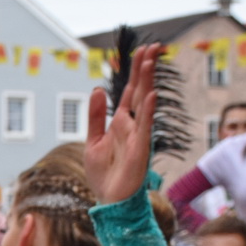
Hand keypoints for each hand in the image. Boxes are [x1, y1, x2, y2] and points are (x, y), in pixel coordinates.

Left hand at [82, 44, 161, 204]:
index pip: (129, 91)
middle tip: (153, 46)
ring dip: (147, 81)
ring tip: (151, 60)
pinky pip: (144, 126)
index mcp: (120, 122)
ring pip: (144, 102)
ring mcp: (138, 135)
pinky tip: (150, 94)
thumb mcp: (92, 140)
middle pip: (140, 90)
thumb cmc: (104, 174)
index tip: (142, 51)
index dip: (135, 72)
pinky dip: (147, 110)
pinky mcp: (140, 149)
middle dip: (145, 69)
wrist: (110, 200)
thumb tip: (98, 89)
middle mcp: (132, 125)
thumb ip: (95, 116)